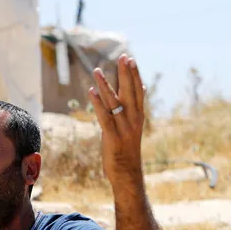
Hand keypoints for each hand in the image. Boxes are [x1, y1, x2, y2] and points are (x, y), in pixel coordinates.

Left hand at [88, 54, 145, 187]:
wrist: (128, 173)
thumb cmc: (127, 149)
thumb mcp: (132, 127)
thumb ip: (133, 109)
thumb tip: (139, 91)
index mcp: (138, 116)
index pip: (137, 91)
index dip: (134, 75)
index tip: (131, 59)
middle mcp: (133, 119)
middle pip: (129, 92)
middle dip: (125, 74)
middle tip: (123, 56)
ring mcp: (123, 128)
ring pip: (114, 102)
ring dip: (105, 85)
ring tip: (97, 70)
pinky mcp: (112, 137)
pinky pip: (104, 117)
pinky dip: (97, 103)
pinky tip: (91, 92)